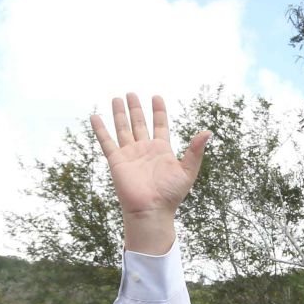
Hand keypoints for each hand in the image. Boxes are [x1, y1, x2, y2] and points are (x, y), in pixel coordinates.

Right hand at [89, 93, 210, 255]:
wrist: (151, 210)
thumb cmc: (171, 195)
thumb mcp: (188, 170)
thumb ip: (195, 151)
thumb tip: (208, 131)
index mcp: (161, 150)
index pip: (160, 125)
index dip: (158, 111)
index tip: (156, 97)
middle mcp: (144, 149)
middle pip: (139, 123)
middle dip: (135, 108)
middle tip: (131, 93)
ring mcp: (130, 154)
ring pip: (123, 128)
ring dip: (119, 113)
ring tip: (116, 98)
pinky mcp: (117, 160)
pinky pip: (106, 141)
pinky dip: (100, 129)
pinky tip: (95, 117)